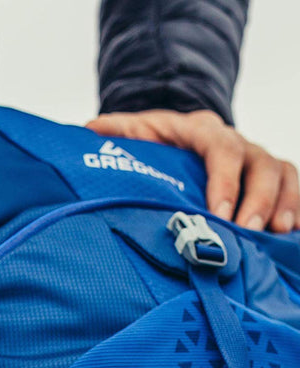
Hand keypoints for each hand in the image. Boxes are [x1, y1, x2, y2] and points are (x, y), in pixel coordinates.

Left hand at [86, 110, 298, 233]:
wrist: (177, 141)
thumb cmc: (155, 144)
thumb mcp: (134, 135)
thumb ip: (115, 134)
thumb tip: (88, 131)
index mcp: (204, 131)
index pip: (222, 149)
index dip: (224, 180)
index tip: (218, 212)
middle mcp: (238, 143)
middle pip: (261, 164)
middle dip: (258, 199)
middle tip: (249, 231)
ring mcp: (257, 162)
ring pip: (284, 175)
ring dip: (284, 204)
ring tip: (276, 234)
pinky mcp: (271, 181)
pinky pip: (294, 190)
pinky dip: (296, 210)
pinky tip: (290, 236)